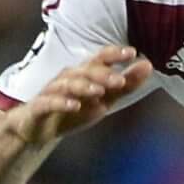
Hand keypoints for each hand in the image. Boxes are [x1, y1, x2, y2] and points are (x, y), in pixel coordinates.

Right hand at [11, 47, 154, 145]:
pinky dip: (61, 103)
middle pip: (86, 71)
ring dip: (84, 87)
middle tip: (120, 80)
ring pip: (68, 84)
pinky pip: (49, 102)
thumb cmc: (71, 111)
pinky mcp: (38, 107)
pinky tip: (73, 106)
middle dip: (103, 74)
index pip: (100, 58)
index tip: (132, 53)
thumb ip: (125, 85)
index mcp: (84, 73)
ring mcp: (52, 91)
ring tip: (99, 92)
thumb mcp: (103, 99)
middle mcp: (68, 78)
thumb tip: (148, 65)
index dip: (114, 54)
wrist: (35, 130)